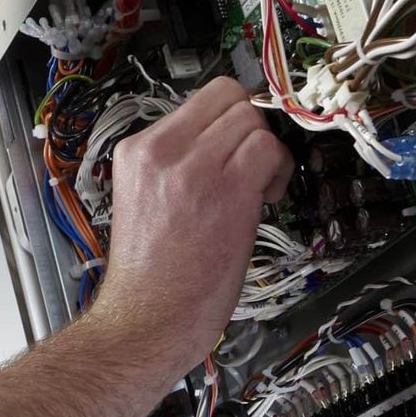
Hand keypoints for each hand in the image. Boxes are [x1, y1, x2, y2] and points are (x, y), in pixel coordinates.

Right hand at [89, 78, 294, 376]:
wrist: (145, 320)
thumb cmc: (151, 277)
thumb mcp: (145, 198)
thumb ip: (177, 162)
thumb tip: (223, 143)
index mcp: (137, 150)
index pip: (201, 97)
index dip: (229, 116)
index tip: (236, 143)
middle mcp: (162, 149)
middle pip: (230, 97)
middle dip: (250, 129)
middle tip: (249, 167)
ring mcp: (194, 166)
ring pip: (252, 118)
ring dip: (266, 150)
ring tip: (256, 188)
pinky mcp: (227, 188)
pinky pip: (268, 148)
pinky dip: (278, 169)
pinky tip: (265, 199)